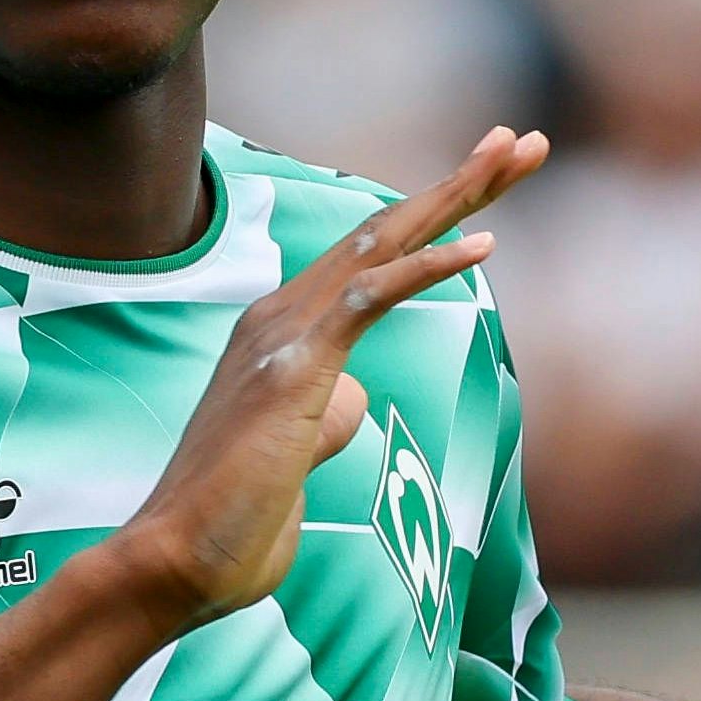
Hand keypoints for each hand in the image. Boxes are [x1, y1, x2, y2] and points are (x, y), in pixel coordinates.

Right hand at [105, 127, 550, 630]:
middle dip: (461, 182)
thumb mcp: (297, 454)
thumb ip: (323, 413)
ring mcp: (285, 335)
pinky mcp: (295, 368)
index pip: (374, 254)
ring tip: (515, 153)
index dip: (439, 214)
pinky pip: (371, 298)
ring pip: (382, 242)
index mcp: (285, 331)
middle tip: (525, 139)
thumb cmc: (234, 520)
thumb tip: (350, 398)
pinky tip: (481, 245)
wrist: (175, 561)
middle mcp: (282, 315)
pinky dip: (428, 266)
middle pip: (386, 228)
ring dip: (456, 196)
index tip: (495, 182)